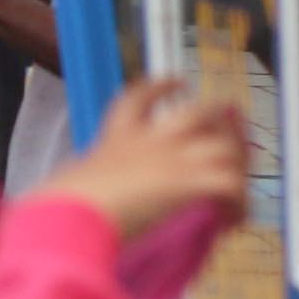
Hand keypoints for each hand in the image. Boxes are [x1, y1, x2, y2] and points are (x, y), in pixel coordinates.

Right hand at [48, 77, 249, 241]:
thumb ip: (82, 181)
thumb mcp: (69, 183)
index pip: (140, 96)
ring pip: (224, 145)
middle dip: (219, 116)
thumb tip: (68, 195)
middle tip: (231, 128)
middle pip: (198, 111)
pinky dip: (238, 201)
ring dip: (237, 163)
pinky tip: (235, 216)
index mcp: (118, 136)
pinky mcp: (190, 183)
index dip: (162, 85)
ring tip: (239, 181)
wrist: (71, 218)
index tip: (177, 80)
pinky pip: (231, 184)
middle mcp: (151, 140)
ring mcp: (174, 158)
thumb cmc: (59, 207)